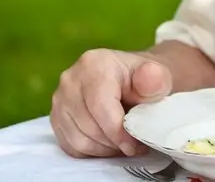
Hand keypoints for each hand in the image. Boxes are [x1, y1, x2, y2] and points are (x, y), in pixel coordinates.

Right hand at [50, 48, 172, 157]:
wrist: (133, 81)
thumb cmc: (145, 81)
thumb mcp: (158, 77)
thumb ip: (155, 79)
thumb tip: (150, 77)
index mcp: (94, 64)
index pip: (101, 107)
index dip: (119, 131)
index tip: (136, 144)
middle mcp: (71, 79)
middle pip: (89, 126)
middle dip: (114, 141)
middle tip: (133, 142)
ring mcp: (59, 98)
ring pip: (79, 140)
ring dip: (104, 148)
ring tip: (122, 140)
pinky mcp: (56, 116)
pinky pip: (71, 146)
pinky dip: (92, 150)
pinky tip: (107, 140)